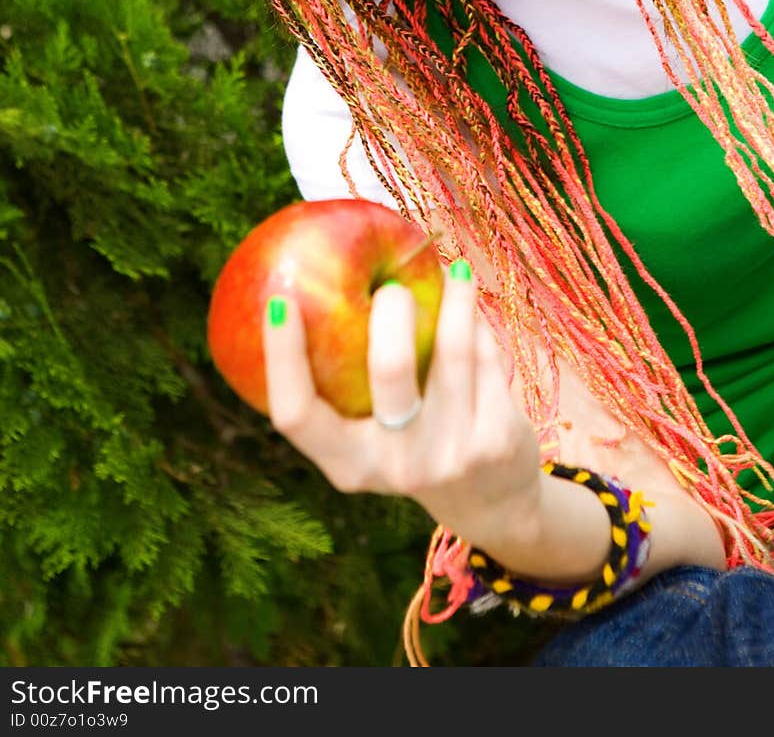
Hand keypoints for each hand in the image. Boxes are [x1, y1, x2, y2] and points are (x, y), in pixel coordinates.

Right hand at [261, 261, 543, 547]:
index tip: (279, 299)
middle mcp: (396, 466)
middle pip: (388, 368)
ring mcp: (449, 454)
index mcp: (348, 464)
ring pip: (452, 351)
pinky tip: (475, 316)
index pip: (296, 414)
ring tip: (454, 271)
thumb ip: (348, 382)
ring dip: (454, 300)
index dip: (281, 356)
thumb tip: (322, 282)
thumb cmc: (413, 444)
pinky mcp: (494, 439)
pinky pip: (486, 359)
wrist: (490, 502)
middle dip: (392, 309)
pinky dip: (479, 330)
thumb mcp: (372, 434)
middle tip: (393, 286)